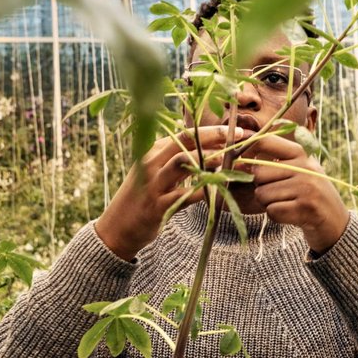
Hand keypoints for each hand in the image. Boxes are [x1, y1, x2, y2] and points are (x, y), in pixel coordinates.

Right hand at [95, 125, 246, 260]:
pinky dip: (203, 191)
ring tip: (228, 160)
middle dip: (214, 136)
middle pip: (185, 142)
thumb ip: (177, 159)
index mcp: (153, 151)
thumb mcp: (154, 171)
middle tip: (240, 137)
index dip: (211, 130)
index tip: (234, 130)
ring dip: (208, 159)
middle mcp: (151, 163)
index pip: (184, 133)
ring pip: (183, 163)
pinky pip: (184, 195)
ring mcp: (153, 183)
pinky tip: (218, 190)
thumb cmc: (141, 197)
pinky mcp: (158, 206)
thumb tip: (209, 149)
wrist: (117, 227)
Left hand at [245, 134, 349, 253]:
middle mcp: (305, 166)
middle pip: (258, 173)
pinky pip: (272, 211)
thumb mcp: (298, 170)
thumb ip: (272, 162)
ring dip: (268, 203)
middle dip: (260, 187)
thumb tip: (237, 161)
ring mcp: (307, 187)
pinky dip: (276, 216)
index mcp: (301, 152)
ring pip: (262, 194)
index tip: (241, 160)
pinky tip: (291, 214)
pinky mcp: (306, 208)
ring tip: (287, 203)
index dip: (245, 150)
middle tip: (277, 193)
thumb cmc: (308, 194)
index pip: (264, 141)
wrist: (336, 222)